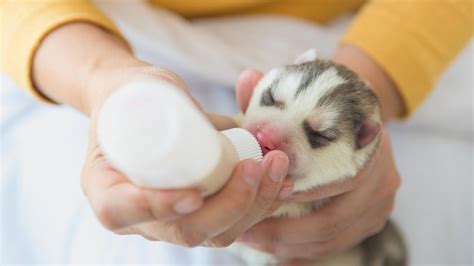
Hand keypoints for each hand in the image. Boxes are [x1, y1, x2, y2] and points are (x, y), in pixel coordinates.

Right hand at [32, 22, 294, 247]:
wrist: (140, 106)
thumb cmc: (134, 95)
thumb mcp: (138, 88)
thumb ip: (174, 94)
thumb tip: (237, 88)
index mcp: (106, 187)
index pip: (123, 211)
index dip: (158, 207)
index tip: (193, 194)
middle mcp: (141, 215)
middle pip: (184, 231)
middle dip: (228, 204)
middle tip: (254, 165)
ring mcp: (176, 218)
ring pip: (218, 232)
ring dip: (255, 203)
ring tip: (277, 162)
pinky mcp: (204, 211)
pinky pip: (235, 220)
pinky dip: (262, 201)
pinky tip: (283, 179)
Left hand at [234, 69, 400, 263]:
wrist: (359, 116)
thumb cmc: (324, 110)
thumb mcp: (301, 97)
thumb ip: (272, 92)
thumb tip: (247, 78)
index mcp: (369, 146)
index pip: (335, 180)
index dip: (294, 194)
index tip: (255, 197)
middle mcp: (382, 179)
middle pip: (332, 219)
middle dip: (284, 230)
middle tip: (245, 230)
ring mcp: (379, 204)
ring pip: (332, 238)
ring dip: (289, 245)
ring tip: (252, 240)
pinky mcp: (370, 221)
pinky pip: (336, 245)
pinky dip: (304, 251)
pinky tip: (276, 252)